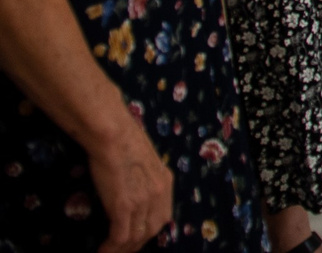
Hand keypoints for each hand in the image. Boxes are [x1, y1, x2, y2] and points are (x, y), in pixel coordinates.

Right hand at [86, 115, 172, 252]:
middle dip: (137, 244)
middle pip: (152, 230)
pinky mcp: (124, 206)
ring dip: (122, 249)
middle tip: (122, 249)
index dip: (149, 231)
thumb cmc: (122, 141)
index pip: (162, 216)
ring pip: (136, 237)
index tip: (137, 238)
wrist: (113, 135)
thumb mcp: (143, 160)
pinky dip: (111, 248)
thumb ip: (143, 177)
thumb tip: (133, 187)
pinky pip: (120, 237)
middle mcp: (158, 193)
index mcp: (165, 181)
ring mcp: (142, 201)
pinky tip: (102, 251)